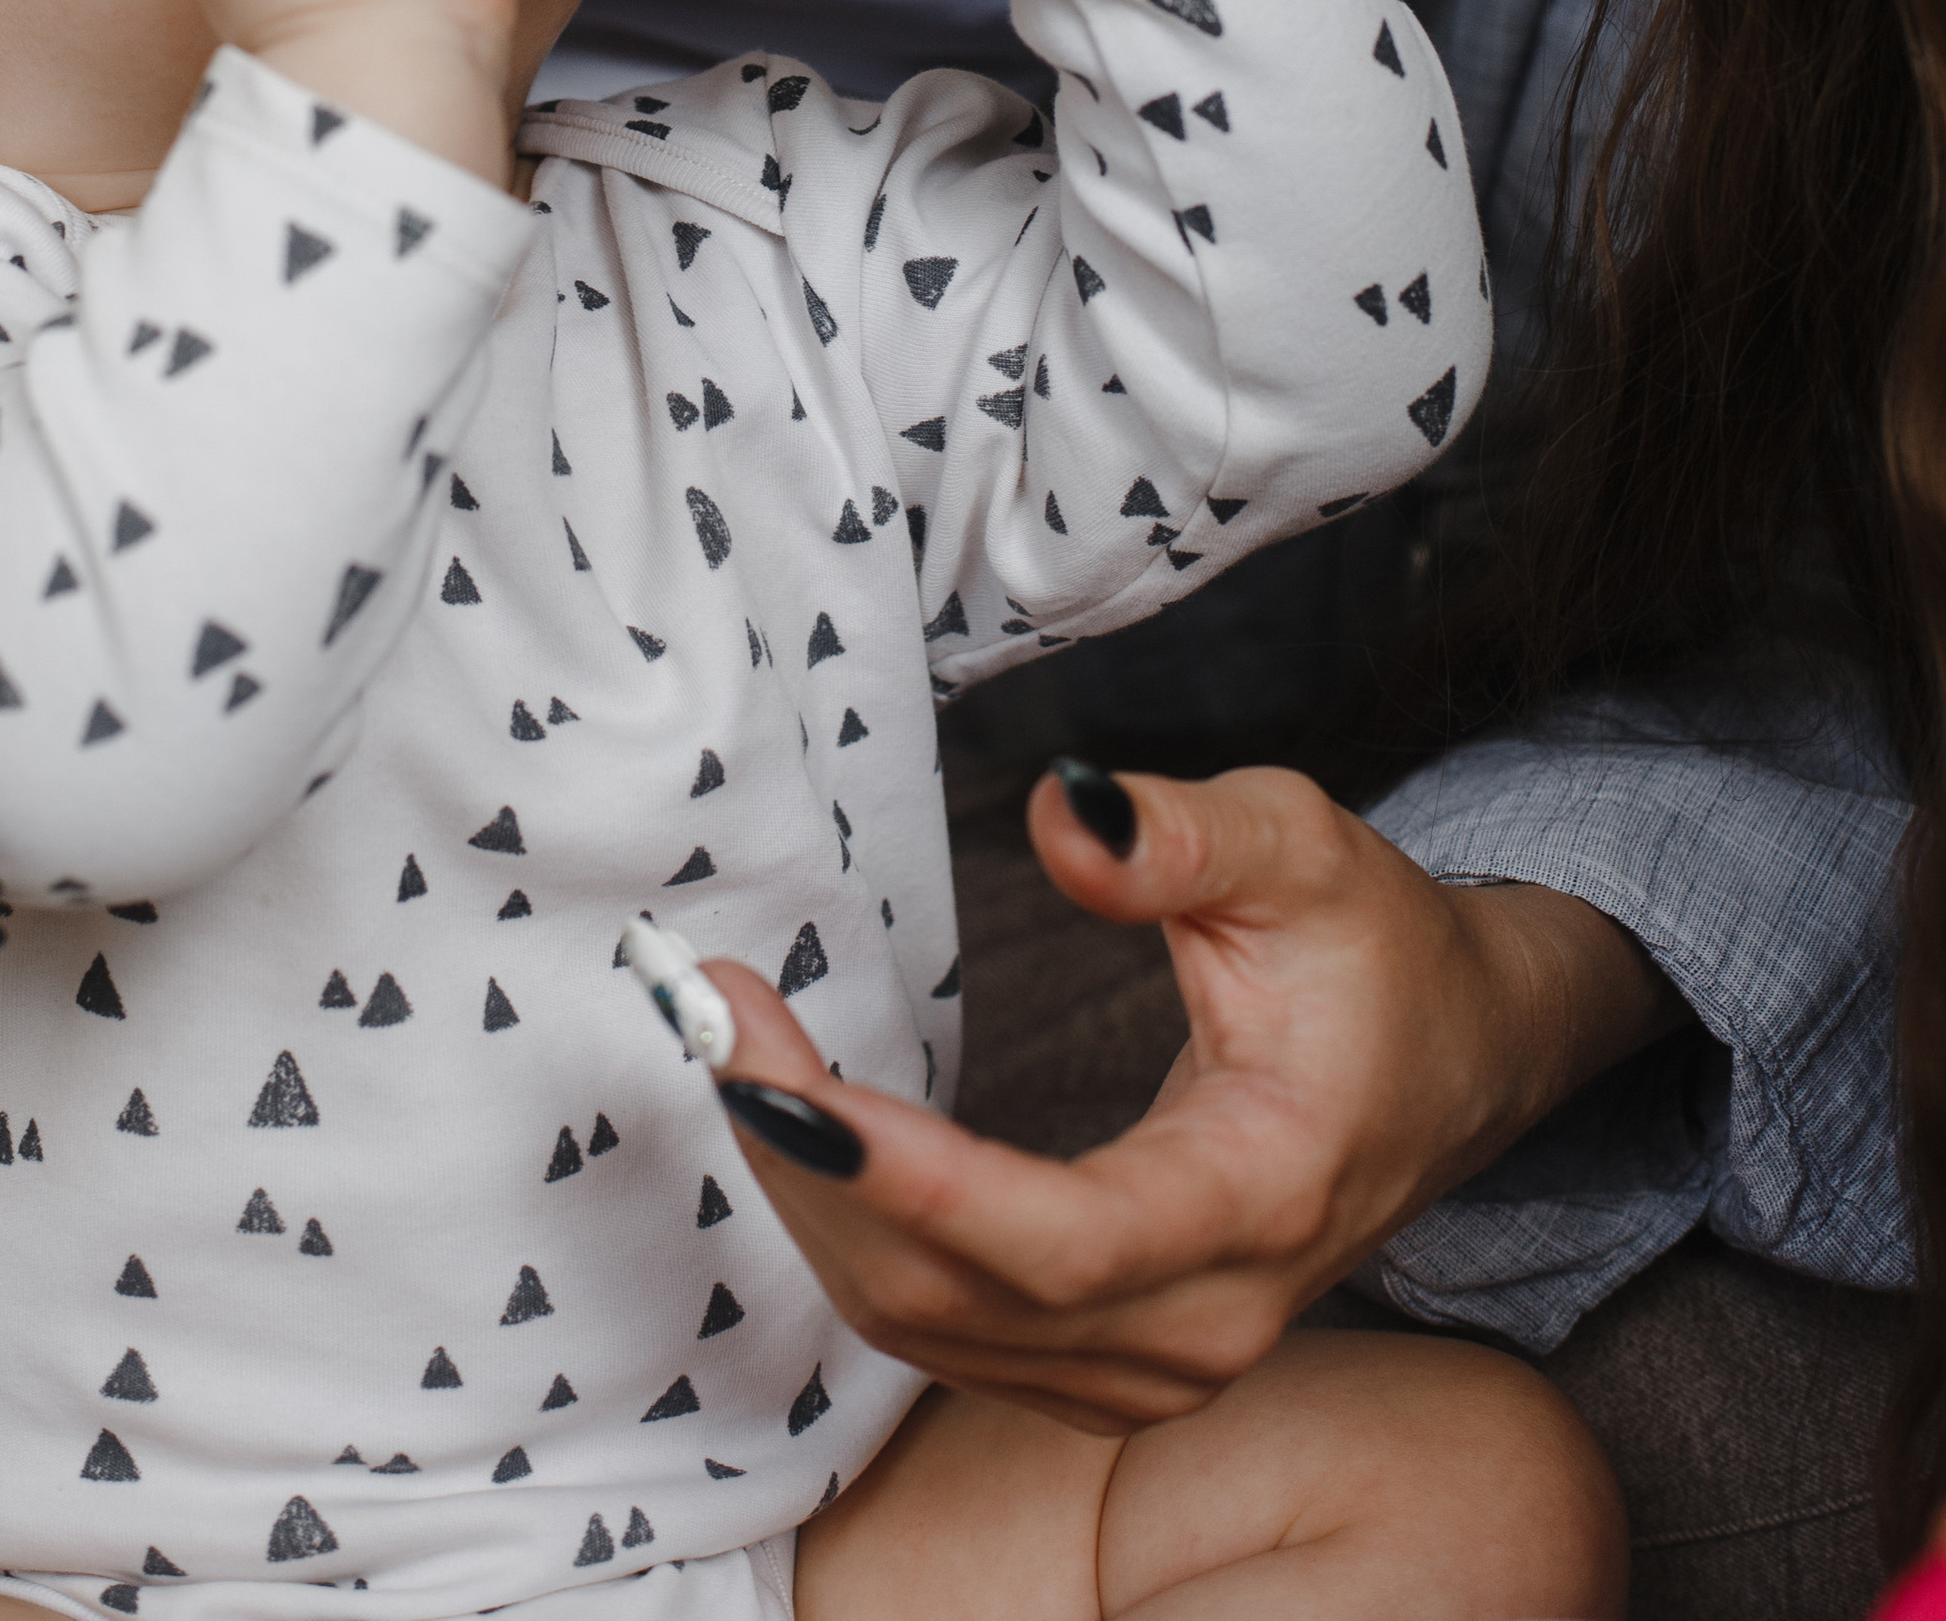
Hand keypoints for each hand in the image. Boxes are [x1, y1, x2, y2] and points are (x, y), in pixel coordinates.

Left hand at [705, 761, 1684, 1433]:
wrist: (1455, 1057)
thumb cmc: (1375, 944)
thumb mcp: (1303, 845)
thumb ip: (1182, 832)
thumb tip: (1060, 809)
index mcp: (1264, 1193)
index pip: (1063, 1240)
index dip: (909, 1179)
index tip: (779, 1081)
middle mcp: (1210, 1319)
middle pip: (963, 1297)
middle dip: (815, 1164)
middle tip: (716, 1015)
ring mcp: (1158, 1363)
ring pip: (932, 1329)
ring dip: (812, 1200)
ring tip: (737, 1049)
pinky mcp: (1109, 1361)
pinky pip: (944, 1332)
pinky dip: (851, 1233)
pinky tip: (801, 1127)